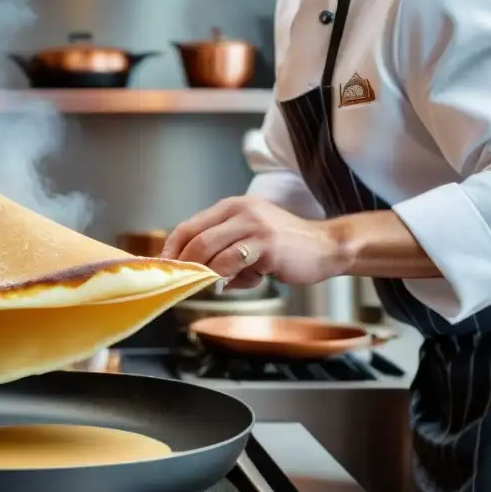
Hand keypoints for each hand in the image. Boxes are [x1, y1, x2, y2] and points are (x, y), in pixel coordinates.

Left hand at [161, 196, 348, 285]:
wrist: (326, 246)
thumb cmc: (285, 246)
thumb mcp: (249, 236)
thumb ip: (223, 247)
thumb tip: (193, 271)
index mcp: (232, 207)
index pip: (189, 226)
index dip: (172, 247)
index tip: (164, 266)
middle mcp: (241, 211)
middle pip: (196, 239)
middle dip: (184, 264)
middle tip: (180, 282)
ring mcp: (255, 227)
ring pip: (211, 251)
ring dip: (204, 273)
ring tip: (209, 284)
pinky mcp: (267, 246)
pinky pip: (233, 264)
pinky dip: (227, 279)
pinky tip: (235, 284)